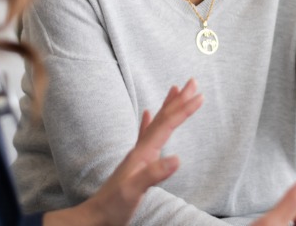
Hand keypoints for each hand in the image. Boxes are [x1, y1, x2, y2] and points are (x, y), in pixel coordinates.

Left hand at [44, 79, 202, 225]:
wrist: (95, 216)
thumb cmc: (113, 206)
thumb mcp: (134, 191)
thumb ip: (154, 174)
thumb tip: (177, 158)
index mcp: (143, 153)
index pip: (167, 125)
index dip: (183, 110)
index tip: (200, 96)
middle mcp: (140, 149)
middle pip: (162, 117)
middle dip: (179, 100)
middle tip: (192, 82)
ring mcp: (138, 154)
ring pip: (156, 122)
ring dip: (168, 106)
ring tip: (175, 89)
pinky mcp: (136, 162)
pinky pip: (145, 134)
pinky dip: (149, 121)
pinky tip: (147, 113)